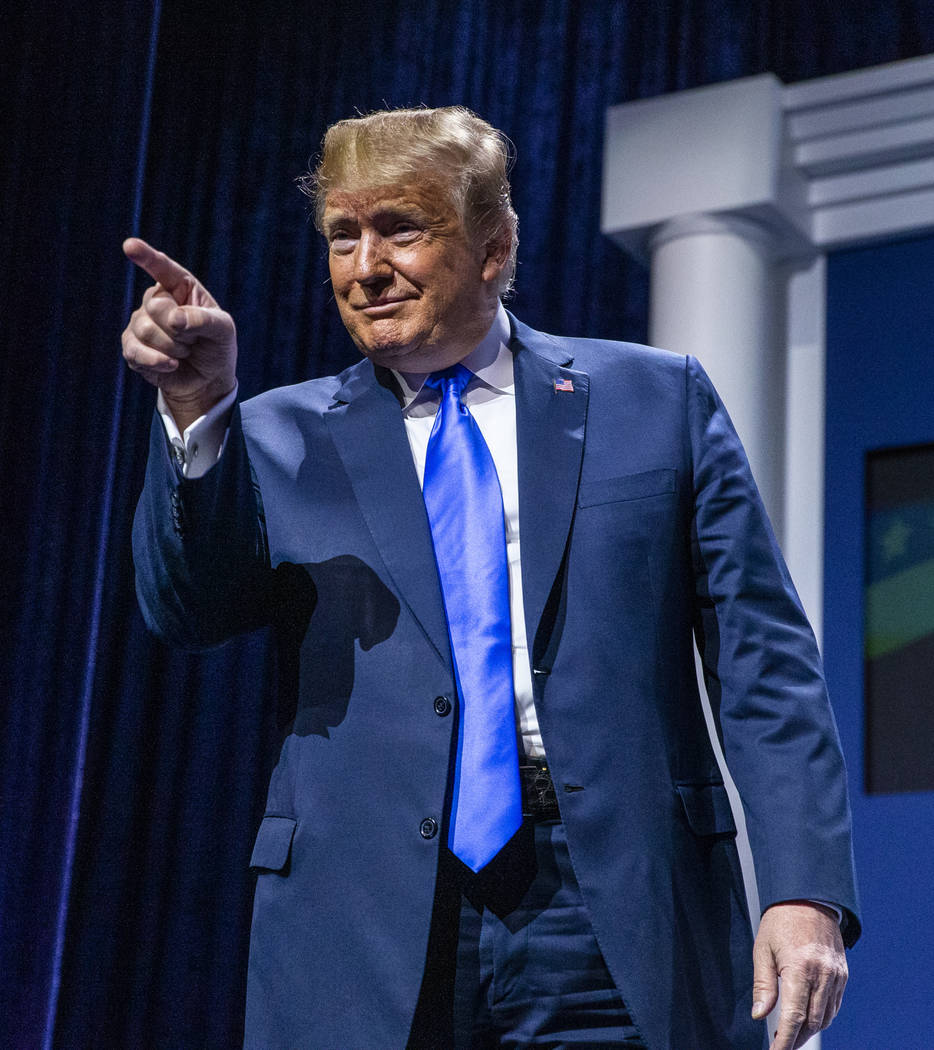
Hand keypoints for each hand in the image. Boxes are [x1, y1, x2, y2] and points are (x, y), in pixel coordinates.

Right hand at [122, 238, 236, 430]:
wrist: (207, 380)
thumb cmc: (216, 347)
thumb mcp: (223, 330)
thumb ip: (203, 320)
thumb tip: (173, 319)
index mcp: (180, 287)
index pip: (162, 268)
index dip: (146, 257)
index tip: (129, 246)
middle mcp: (156, 300)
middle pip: (156, 306)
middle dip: (180, 330)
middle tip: (194, 341)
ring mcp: (140, 322)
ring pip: (146, 330)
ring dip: (174, 348)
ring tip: (184, 353)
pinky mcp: (131, 347)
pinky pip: (136, 350)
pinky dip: (158, 362)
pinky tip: (172, 365)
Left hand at [752, 901, 846, 1049]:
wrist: (808, 896)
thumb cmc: (781, 919)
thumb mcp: (763, 948)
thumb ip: (762, 984)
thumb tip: (759, 1015)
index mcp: (800, 967)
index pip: (794, 1016)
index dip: (784, 1040)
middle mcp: (823, 974)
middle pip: (812, 1022)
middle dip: (796, 1039)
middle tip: (779, 1045)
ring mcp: (836, 975)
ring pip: (825, 1017)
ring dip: (809, 1030)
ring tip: (791, 1035)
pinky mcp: (843, 974)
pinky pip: (834, 1005)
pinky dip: (822, 1017)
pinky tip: (808, 1019)